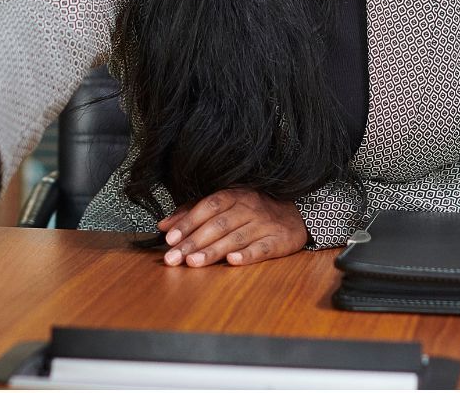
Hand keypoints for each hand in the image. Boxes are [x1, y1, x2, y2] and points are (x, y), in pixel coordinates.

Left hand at [157, 188, 309, 267]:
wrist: (295, 215)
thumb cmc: (253, 211)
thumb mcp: (225, 206)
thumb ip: (193, 213)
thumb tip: (164, 226)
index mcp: (233, 195)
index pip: (207, 207)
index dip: (188, 222)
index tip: (170, 238)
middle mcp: (248, 208)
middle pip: (217, 225)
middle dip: (193, 242)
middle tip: (173, 258)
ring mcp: (263, 224)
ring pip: (235, 238)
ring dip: (213, 251)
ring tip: (193, 263)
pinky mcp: (278, 241)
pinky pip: (261, 248)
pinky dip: (246, 255)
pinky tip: (232, 262)